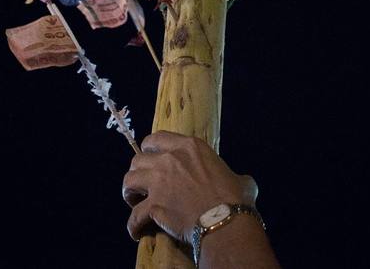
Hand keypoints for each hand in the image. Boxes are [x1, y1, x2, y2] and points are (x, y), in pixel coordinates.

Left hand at [121, 132, 257, 242]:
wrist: (226, 222)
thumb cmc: (236, 199)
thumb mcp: (239, 179)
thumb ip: (232, 175)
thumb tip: (240, 182)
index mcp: (189, 147)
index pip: (156, 138)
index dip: (150, 149)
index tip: (151, 158)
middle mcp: (170, 159)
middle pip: (138, 159)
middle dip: (138, 171)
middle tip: (144, 183)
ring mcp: (159, 182)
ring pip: (129, 181)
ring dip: (130, 192)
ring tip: (135, 202)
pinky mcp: (154, 206)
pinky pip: (134, 216)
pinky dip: (133, 225)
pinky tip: (136, 231)